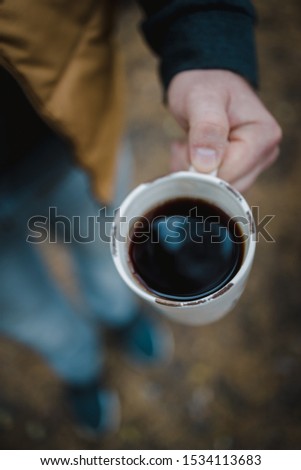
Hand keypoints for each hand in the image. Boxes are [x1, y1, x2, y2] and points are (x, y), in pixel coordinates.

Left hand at [167, 70, 281, 190]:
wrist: (204, 84)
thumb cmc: (205, 85)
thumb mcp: (202, 99)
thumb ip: (206, 128)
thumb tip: (206, 165)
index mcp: (263, 136)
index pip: (230, 173)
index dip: (202, 169)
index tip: (184, 147)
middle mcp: (265, 153)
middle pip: (227, 187)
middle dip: (197, 172)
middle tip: (183, 145)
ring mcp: (254, 164)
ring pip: (219, 191)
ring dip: (193, 173)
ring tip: (187, 145)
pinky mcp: (240, 171)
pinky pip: (215, 187)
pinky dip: (195, 175)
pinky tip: (191, 153)